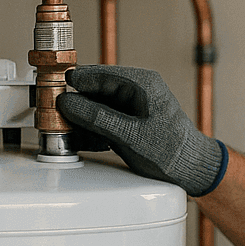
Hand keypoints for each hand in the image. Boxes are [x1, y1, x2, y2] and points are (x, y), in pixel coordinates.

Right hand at [57, 66, 228, 196]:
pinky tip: (82, 140)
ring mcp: (132, 108)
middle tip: (54, 113)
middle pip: (95, 91)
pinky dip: (92, 130)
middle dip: (75, 104)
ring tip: (65, 130)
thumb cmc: (172, 151)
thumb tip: (68, 104)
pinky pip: (103, 121)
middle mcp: (136, 91)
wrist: (191, 170)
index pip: (100, 74)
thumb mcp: (129, 135)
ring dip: (81, 120)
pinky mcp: (129, 123)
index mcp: (142, 83)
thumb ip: (97, 118)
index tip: (53, 89)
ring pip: (97, 107)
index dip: (75, 82)